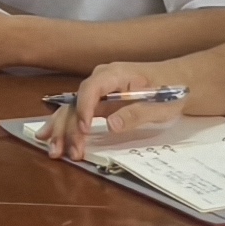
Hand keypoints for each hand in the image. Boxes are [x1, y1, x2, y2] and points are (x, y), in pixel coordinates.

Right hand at [42, 64, 177, 154]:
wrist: (176, 81)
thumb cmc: (170, 90)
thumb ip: (135, 113)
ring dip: (61, 130)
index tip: (84, 129)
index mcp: (116, 74)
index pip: (92, 88)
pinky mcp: (97, 102)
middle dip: (68, 127)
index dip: (84, 108)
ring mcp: (97, 91)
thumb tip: (111, 125)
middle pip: (76, 101)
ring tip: (53, 150)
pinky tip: (47, 137)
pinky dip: (63, 126)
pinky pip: (76, 113)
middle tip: (65, 151)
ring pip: (72, 109)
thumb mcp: (159, 104)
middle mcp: (100, 80)